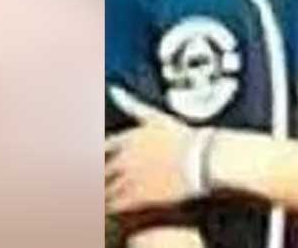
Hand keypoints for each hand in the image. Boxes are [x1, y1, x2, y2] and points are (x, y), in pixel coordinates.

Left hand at [105, 87, 197, 213]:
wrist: (204, 159)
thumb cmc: (184, 136)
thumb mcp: (157, 117)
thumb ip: (132, 104)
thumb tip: (114, 89)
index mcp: (126, 139)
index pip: (98, 148)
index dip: (93, 154)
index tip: (94, 159)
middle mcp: (123, 159)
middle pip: (98, 171)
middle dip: (96, 176)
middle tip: (97, 180)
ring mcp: (129, 179)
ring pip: (104, 190)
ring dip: (101, 193)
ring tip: (104, 196)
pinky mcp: (138, 197)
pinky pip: (114, 206)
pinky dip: (109, 208)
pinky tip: (112, 208)